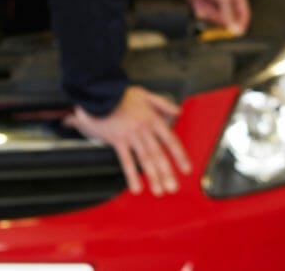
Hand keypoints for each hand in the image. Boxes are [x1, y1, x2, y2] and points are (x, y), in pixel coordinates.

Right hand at [69, 85, 189, 195]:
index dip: (179, 156)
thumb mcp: (144, 94)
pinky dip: (131, 175)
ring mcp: (130, 136)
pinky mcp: (117, 140)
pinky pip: (126, 160)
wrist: (98, 92)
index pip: (170, 140)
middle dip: (166, 173)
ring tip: (158, 191)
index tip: (186, 169)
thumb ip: (162, 103)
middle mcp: (143, 129)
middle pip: (158, 154)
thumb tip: (178, 110)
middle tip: (172, 188)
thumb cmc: (120, 94)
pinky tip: (135, 187)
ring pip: (144, 159)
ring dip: (152, 177)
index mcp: (152, 119)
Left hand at [167, 0, 250, 34]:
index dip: (241, 24)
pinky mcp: (201, 3)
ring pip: (215, 18)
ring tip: (204, 6)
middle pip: (229, 18)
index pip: (243, 12)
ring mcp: (213, 0)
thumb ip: (229, 14)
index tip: (237, 34)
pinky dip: (201, 12)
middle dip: (222, 20)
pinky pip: (205, 14)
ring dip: (210, 15)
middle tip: (215, 18)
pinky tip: (198, 5)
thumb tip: (233, 29)